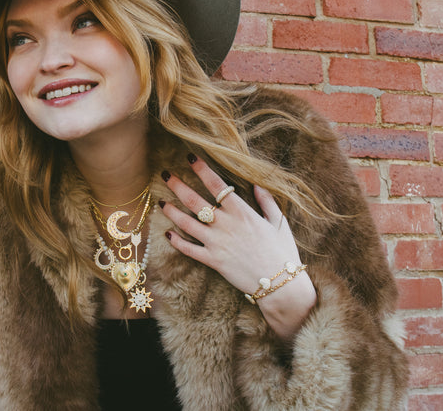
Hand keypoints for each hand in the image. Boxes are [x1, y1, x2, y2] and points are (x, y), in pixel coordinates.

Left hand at [160, 154, 316, 338]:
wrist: (280, 283)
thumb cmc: (281, 251)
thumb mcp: (279, 222)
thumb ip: (267, 201)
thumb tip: (257, 185)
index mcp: (241, 211)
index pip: (217, 185)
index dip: (202, 169)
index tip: (190, 158)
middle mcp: (225, 224)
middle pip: (195, 201)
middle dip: (177, 186)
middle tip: (165, 175)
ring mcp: (217, 243)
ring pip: (186, 223)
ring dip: (171, 212)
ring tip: (161, 203)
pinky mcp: (212, 260)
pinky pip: (189, 250)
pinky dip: (177, 242)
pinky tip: (168, 234)